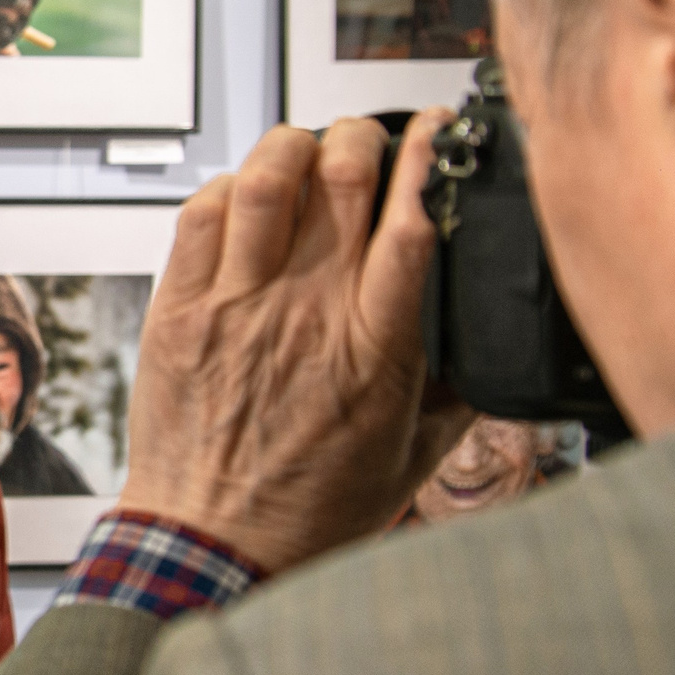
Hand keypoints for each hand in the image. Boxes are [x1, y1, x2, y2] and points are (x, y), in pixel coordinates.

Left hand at [119, 115, 473, 574]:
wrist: (212, 542)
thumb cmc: (310, 507)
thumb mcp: (414, 454)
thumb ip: (458, 386)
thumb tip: (495, 328)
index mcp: (375, 348)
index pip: (411, 224)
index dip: (430, 160)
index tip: (442, 132)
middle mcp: (306, 314)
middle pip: (342, 180)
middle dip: (364, 137)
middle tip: (372, 138)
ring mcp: (236, 307)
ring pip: (269, 180)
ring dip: (295, 145)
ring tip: (310, 147)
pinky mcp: (179, 310)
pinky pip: (202, 214)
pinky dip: (233, 185)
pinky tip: (251, 194)